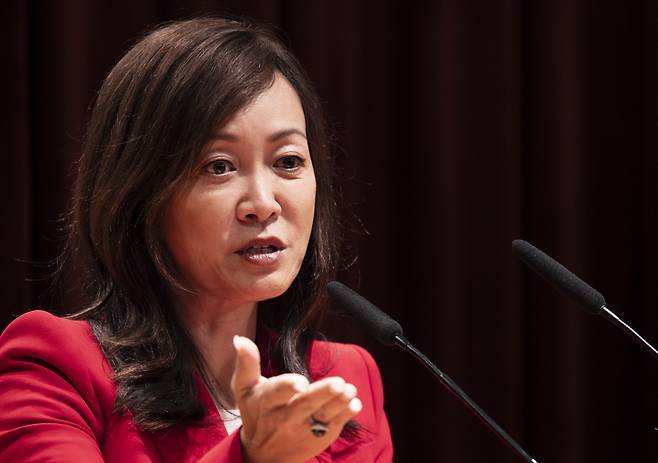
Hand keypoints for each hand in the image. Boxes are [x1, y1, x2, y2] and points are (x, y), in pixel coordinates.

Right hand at [231, 335, 361, 462]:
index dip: (288, 387)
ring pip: (322, 417)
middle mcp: (283, 419)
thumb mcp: (244, 389)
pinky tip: (355, 404)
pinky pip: (333, 427)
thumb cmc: (255, 412)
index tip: (301, 382)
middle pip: (304, 405)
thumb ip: (247, 363)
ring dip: (338, 403)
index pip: (276, 393)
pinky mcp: (317, 439)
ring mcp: (302, 431)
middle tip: (339, 383)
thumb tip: (240, 339)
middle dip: (322, 393)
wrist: (262, 455)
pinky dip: (345, 416)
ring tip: (349, 390)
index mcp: (265, 403)